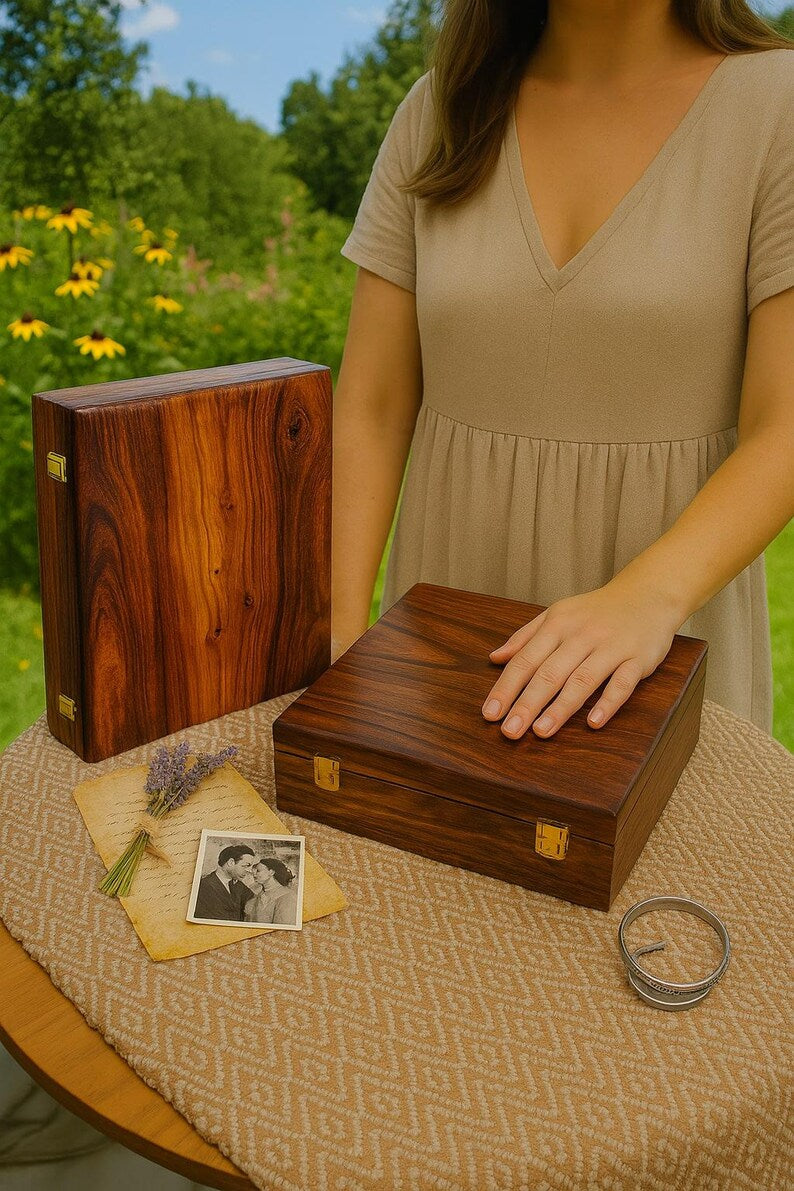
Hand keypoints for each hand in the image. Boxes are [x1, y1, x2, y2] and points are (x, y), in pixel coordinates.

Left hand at [481, 579, 682, 737]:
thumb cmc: (596, 611)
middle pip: (550, 673)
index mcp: (557, 624)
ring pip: (582, 679)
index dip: (506, 687)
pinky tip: (593, 722)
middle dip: (527, 704)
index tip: (490, 713)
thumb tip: (495, 658)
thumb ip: (525, 636)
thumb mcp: (557, 614)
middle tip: (510, 731)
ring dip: (560, 708)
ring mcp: (611, 646)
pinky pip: (622, 683)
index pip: (525, 659)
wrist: (648, 593)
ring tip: (541, 732)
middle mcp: (581, 635)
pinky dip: (608, 703)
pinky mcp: (638, 659)